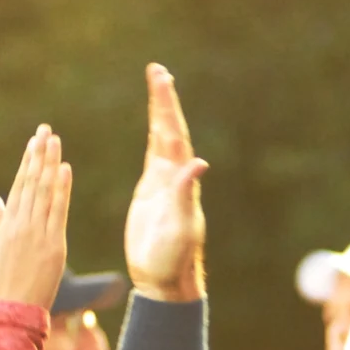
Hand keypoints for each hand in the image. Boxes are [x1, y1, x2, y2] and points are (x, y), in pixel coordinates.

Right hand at [0, 125, 72, 310]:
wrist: (13, 310)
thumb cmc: (2, 282)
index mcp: (7, 225)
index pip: (19, 186)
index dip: (27, 162)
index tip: (34, 142)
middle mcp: (21, 225)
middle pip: (31, 182)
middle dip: (39, 155)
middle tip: (46, 130)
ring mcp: (38, 234)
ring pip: (44, 192)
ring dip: (50, 164)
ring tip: (55, 141)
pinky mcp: (54, 246)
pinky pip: (58, 212)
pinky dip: (62, 190)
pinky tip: (65, 170)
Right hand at [124, 64, 207, 301]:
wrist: (163, 278)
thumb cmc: (173, 258)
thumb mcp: (180, 226)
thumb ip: (185, 193)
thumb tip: (198, 162)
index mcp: (181, 181)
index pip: (173, 135)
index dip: (167, 107)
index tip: (161, 80)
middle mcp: (175, 177)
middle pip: (168, 130)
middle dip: (162, 100)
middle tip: (156, 71)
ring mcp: (163, 184)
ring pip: (161, 140)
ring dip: (159, 114)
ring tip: (156, 86)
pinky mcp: (151, 194)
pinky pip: (152, 157)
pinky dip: (153, 138)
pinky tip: (154, 127)